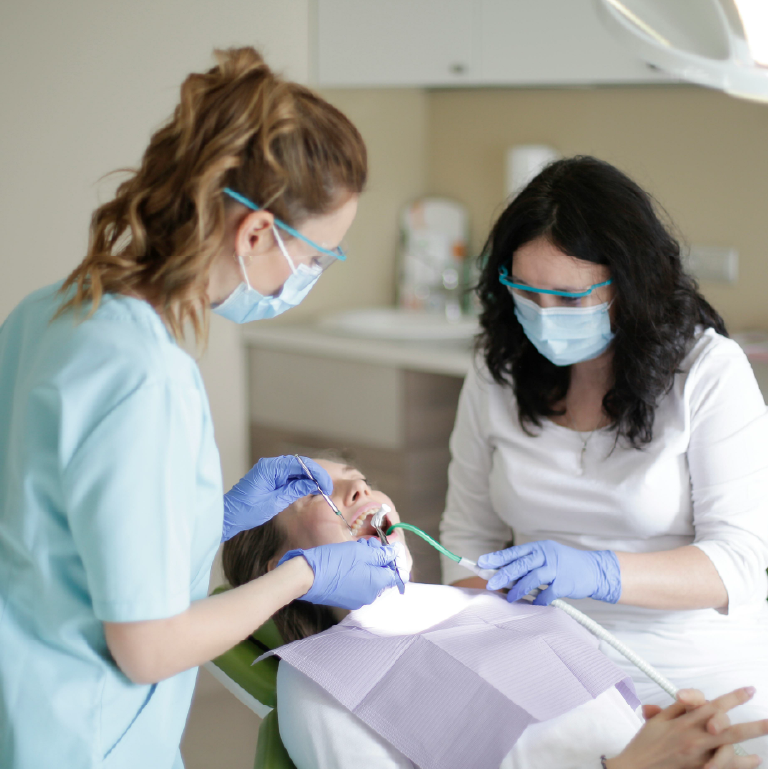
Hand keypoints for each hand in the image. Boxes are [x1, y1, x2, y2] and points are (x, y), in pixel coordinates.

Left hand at [222, 455, 331, 540]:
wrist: (228, 517)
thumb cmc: (247, 511)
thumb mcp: (275, 503)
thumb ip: (295, 490)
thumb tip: (314, 484)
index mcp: (270, 468)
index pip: (300, 464)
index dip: (317, 473)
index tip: (327, 485)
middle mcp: (270, 465)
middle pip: (299, 464)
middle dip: (315, 475)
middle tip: (326, 489)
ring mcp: (269, 470)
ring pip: (295, 469)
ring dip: (308, 478)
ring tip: (320, 490)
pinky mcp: (269, 477)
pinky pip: (288, 475)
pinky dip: (299, 481)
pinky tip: (308, 489)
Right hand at [278, 538, 400, 609]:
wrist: (308, 576)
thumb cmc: (336, 561)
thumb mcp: (361, 552)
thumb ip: (381, 554)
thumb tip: (396, 553)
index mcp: (377, 584)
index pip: (396, 574)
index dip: (392, 559)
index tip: (383, 548)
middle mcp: (370, 596)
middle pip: (382, 575)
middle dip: (377, 558)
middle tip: (365, 544)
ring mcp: (357, 599)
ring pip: (370, 578)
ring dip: (366, 564)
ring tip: (354, 550)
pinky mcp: (346, 599)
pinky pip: (358, 584)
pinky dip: (357, 573)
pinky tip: (346, 561)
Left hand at [477, 540, 620, 604]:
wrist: (594, 569)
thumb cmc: (565, 564)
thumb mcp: (546, 557)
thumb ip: (528, 564)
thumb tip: (504, 576)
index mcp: (539, 547)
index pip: (514, 552)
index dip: (497, 558)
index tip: (481, 562)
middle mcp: (546, 555)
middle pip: (520, 564)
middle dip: (503, 574)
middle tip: (489, 583)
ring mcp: (556, 568)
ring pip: (532, 578)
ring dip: (518, 589)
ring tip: (509, 597)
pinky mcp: (565, 583)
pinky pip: (547, 593)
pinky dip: (539, 600)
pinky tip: (534, 603)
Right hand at [607, 687, 767, 768]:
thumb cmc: (644, 745)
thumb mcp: (657, 721)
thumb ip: (676, 709)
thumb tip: (691, 701)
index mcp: (682, 722)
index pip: (711, 705)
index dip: (732, 698)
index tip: (749, 691)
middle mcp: (693, 739)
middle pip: (728, 729)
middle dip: (753, 726)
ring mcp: (698, 758)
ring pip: (731, 751)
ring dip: (748, 750)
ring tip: (761, 745)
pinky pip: (726, 768)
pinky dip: (741, 764)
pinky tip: (753, 761)